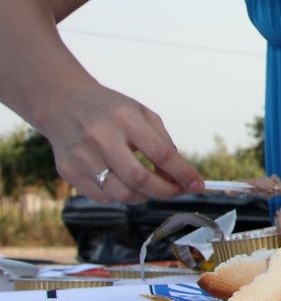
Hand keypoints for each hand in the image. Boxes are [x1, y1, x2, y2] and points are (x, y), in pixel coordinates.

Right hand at [45, 83, 201, 203]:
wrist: (63, 104)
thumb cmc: (111, 110)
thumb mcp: (142, 114)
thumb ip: (162, 142)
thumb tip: (179, 175)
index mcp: (126, 119)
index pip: (161, 154)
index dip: (183, 173)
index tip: (197, 185)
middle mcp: (102, 138)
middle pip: (140, 179)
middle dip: (165, 191)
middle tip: (178, 192)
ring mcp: (82, 157)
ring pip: (121, 194)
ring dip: (144, 197)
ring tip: (152, 188)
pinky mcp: (68, 172)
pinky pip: (102, 197)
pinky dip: (120, 196)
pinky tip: (124, 184)